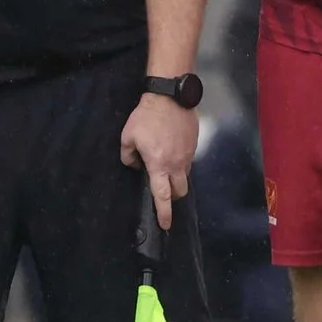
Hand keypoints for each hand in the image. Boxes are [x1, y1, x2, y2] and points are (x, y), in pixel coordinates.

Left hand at [121, 91, 197, 231]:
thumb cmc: (146, 117)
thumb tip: (135, 165)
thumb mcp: (127, 137)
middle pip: (179, 191)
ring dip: (175, 178)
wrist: (170, 97)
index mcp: (159, 165)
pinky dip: (179, 162)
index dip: (164, 212)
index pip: (163, 196)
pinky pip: (188, 161)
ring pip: (184, 176)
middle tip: (163, 192)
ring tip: (163, 165)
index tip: (165, 225)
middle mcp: (177, 164)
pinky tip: (170, 150)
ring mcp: (188, 155)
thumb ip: (128, 156)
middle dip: (172, 197)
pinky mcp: (194, 146)